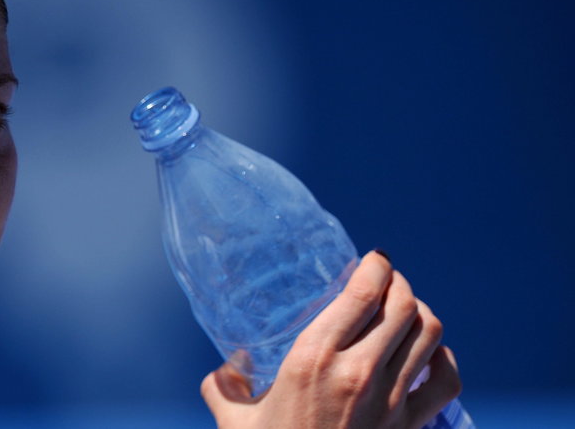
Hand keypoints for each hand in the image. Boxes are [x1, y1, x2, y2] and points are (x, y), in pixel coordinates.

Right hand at [201, 251, 461, 427]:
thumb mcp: (233, 421)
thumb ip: (223, 386)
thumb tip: (227, 366)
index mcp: (311, 359)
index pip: (363, 294)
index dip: (377, 267)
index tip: (375, 258)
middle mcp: (356, 372)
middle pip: (403, 305)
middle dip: (400, 284)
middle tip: (389, 281)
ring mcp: (390, 400)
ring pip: (429, 333)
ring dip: (421, 313)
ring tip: (407, 310)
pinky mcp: (410, 425)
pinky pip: (446, 379)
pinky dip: (444, 359)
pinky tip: (431, 354)